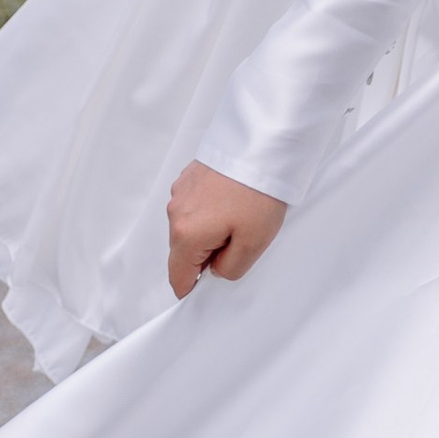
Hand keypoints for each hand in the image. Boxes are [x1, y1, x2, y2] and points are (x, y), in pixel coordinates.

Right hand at [167, 160, 288, 298]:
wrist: (262, 145)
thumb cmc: (259, 192)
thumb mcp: (253, 243)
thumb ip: (230, 267)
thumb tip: (216, 270)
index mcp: (186, 234)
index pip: (177, 276)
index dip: (189, 288)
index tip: (199, 292)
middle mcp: (176, 212)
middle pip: (184, 250)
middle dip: (206, 255)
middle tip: (239, 244)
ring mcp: (181, 192)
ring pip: (189, 226)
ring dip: (209, 230)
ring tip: (241, 217)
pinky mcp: (190, 176)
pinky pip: (194, 205)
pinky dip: (210, 210)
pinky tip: (234, 201)